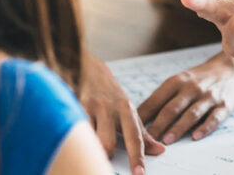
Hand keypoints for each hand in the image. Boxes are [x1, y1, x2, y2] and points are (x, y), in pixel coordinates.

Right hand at [78, 54, 164, 174]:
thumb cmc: (111, 96)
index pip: (135, 138)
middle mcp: (110, 108)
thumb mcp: (129, 111)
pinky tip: (77, 138)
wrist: (89, 69)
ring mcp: (91, 106)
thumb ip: (142, 133)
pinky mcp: (74, 105)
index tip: (139, 174)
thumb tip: (159, 151)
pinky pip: (75, 128)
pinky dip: (77, 137)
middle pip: (108, 143)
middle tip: (107, 161)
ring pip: (90, 138)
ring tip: (91, 149)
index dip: (137, 158)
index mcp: (127, 110)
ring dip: (91, 149)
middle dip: (107, 156)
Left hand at [137, 52, 233, 143]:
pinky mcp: (224, 105)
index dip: (144, 114)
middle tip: (147, 138)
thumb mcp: (179, 82)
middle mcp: (192, 88)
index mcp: (176, 81)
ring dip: (179, 127)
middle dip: (159, 124)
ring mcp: (209, 97)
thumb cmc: (198, 80)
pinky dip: (205, 127)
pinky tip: (196, 136)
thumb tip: (137, 118)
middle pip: (172, 107)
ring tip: (167, 140)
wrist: (231, 70)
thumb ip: (161, 99)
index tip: (132, 126)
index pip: (157, 99)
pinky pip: (214, 118)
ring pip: (191, 114)